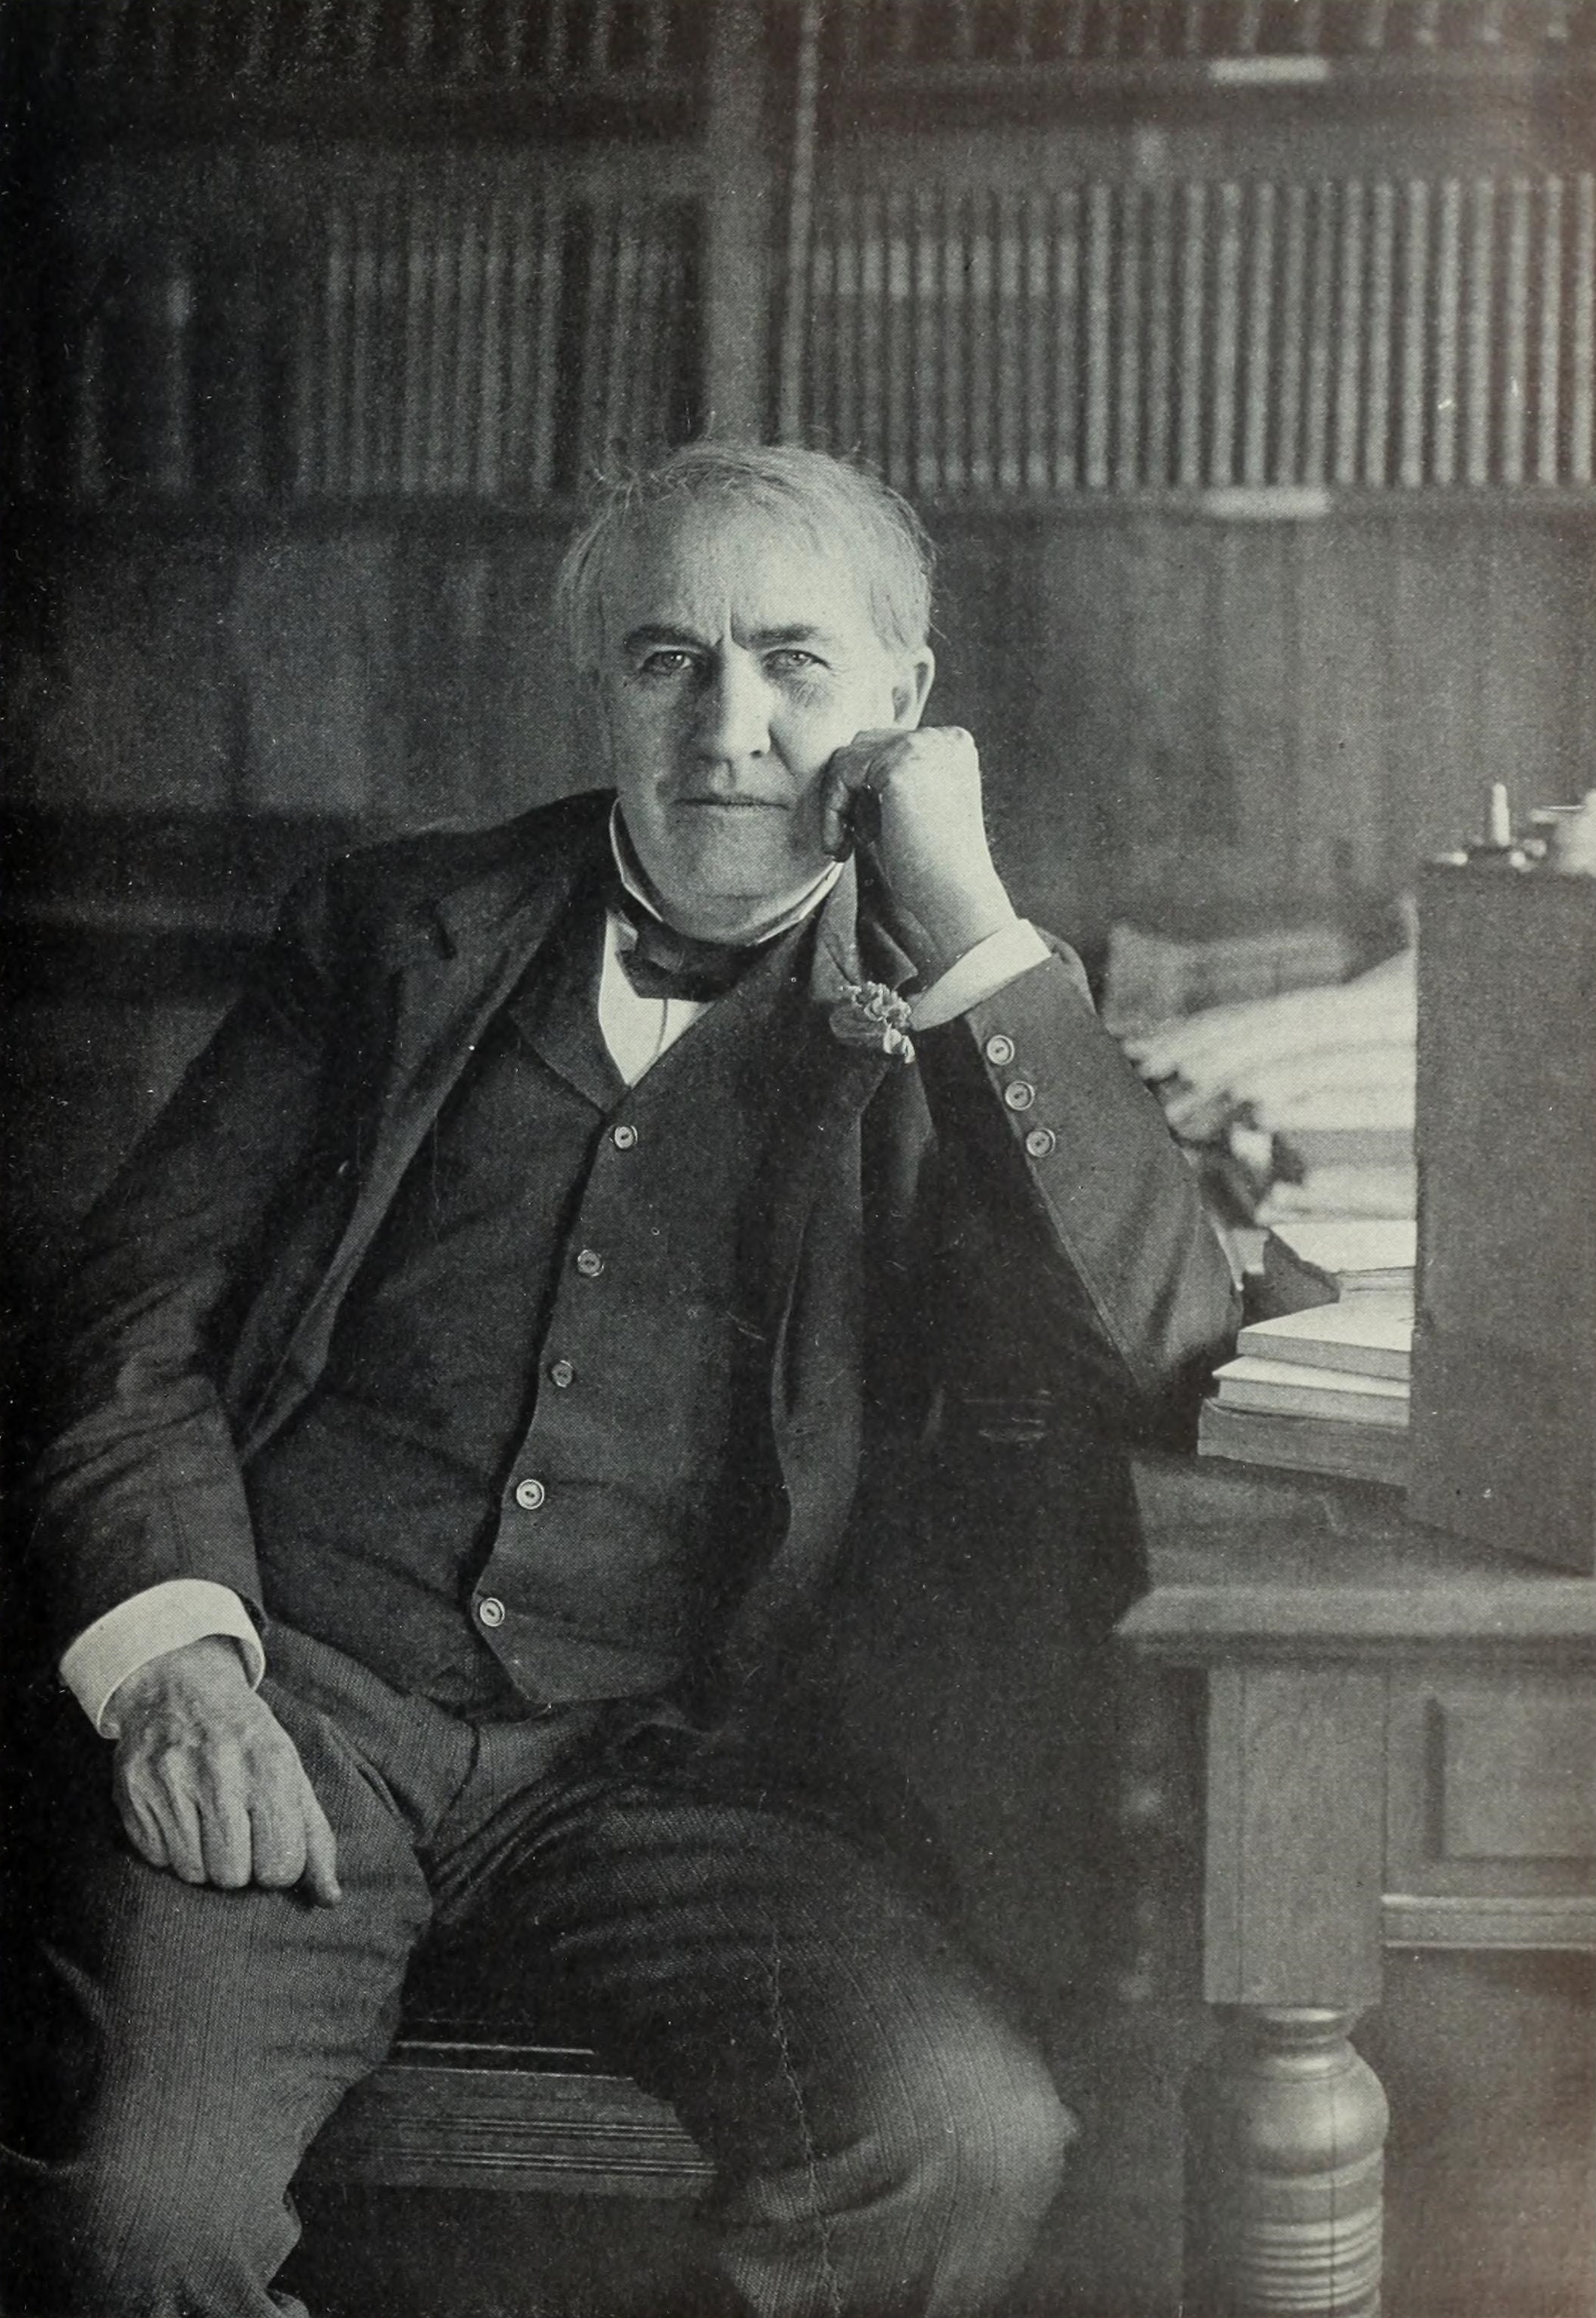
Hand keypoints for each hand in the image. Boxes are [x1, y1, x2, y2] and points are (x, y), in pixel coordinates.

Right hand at [104, 1635, 340, 1904]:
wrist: (179, 1684)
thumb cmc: (246, 1737)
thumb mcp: (291, 1771)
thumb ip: (315, 1836)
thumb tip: (330, 1899)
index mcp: (269, 1764)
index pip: (280, 1865)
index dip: (278, 1865)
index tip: (271, 1843)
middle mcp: (218, 1770)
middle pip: (232, 1876)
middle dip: (239, 1865)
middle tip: (238, 1830)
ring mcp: (169, 1780)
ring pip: (192, 1873)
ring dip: (204, 1858)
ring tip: (208, 1819)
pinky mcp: (131, 1790)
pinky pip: (157, 1859)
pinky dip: (171, 1846)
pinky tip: (179, 1811)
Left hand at [821, 727, 1017, 979]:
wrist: (957, 897)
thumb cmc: (933, 867)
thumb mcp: (912, 811)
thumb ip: (885, 784)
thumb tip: (839, 771)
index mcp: (953, 746)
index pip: (886, 746)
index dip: (862, 788)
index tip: (856, 833)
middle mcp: (942, 737)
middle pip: (865, 744)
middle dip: (846, 791)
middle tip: (845, 839)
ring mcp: (923, 745)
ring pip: (848, 757)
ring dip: (836, 803)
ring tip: (842, 846)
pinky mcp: (898, 764)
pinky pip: (841, 774)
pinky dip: (832, 811)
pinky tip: (840, 848)